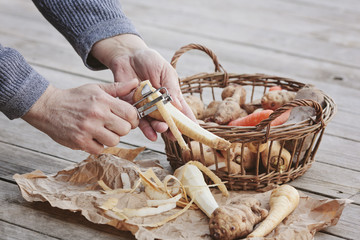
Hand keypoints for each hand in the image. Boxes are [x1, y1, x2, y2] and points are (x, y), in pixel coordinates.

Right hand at [22, 79, 138, 153]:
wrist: (48, 107)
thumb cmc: (75, 97)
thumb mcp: (96, 88)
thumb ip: (118, 88)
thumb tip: (136, 82)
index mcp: (103, 100)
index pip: (131, 113)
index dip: (133, 118)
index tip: (127, 119)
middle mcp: (97, 114)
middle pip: (125, 129)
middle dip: (122, 129)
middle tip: (114, 126)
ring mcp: (88, 129)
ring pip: (114, 141)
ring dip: (111, 138)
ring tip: (103, 131)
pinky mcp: (79, 141)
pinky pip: (99, 149)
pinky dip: (98, 145)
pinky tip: (92, 137)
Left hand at [91, 34, 195, 140]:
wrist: (127, 55)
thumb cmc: (149, 60)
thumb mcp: (165, 71)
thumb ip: (171, 88)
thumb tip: (179, 106)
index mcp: (170, 96)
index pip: (181, 111)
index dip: (188, 121)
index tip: (194, 130)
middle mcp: (159, 104)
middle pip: (167, 120)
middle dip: (172, 127)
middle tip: (174, 131)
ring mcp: (145, 106)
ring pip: (153, 122)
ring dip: (158, 128)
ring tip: (162, 129)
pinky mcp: (132, 106)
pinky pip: (138, 119)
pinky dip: (144, 128)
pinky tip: (150, 134)